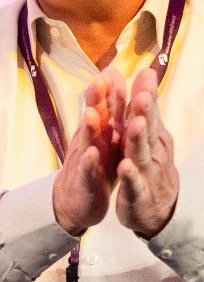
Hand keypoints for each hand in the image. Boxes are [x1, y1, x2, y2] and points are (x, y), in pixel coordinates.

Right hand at [52, 67, 124, 236]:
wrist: (75, 201)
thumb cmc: (94, 167)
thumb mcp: (105, 138)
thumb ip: (109, 112)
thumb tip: (112, 80)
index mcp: (101, 132)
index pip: (105, 107)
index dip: (109, 90)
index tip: (112, 69)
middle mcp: (91, 142)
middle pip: (94, 118)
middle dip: (96, 100)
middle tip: (98, 81)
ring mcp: (85, 161)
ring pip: (88, 142)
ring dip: (90, 128)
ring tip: (92, 113)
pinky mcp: (85, 181)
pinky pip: (87, 171)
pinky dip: (89, 162)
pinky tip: (91, 154)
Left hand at [115, 66, 178, 237]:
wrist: (156, 209)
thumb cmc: (149, 166)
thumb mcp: (147, 137)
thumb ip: (144, 111)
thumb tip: (145, 77)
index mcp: (151, 136)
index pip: (148, 112)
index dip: (146, 93)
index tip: (144, 72)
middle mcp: (152, 151)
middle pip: (147, 128)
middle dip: (145, 111)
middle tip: (143, 93)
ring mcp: (146, 172)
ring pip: (141, 152)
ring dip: (138, 138)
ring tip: (135, 124)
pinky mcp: (138, 193)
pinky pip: (134, 183)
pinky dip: (130, 175)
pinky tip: (125, 166)